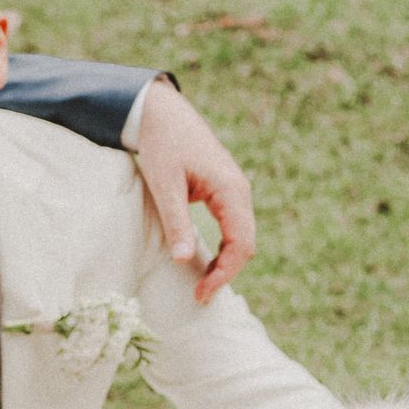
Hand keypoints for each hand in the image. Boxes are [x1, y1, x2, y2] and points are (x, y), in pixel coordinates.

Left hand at [135, 77, 254, 302]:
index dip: (224, 274)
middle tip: (200, 295)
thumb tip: (182, 260)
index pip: (241, 244)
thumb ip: (175, 221)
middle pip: (245, 244)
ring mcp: (234, 191)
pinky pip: (232, 227)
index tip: (201, 293)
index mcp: (231, 190)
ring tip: (202, 284)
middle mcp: (240, 192)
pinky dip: (222, 248)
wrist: (162, 113)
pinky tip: (205, 262)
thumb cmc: (162, 144)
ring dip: (225, 263)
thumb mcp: (164, 184)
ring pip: (240, 237)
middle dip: (226, 273)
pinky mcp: (224, 192)